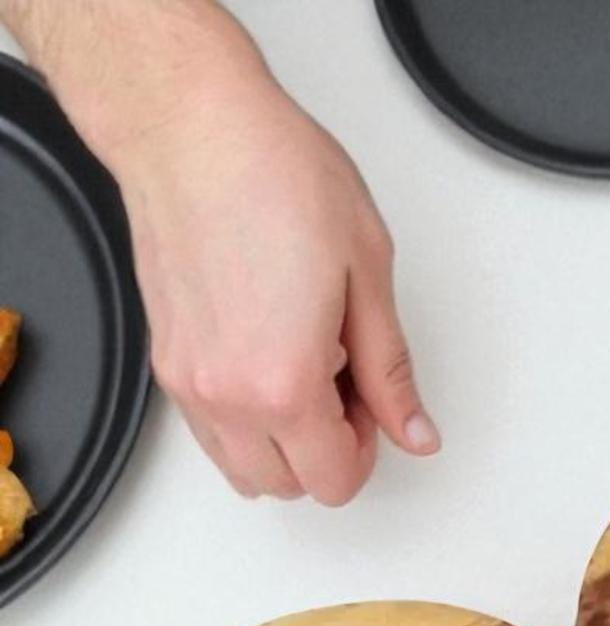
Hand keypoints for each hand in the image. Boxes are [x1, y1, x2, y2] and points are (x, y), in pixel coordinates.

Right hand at [109, 59, 437, 503]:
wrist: (189, 127)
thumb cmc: (275, 179)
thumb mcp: (368, 278)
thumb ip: (392, 373)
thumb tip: (415, 432)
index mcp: (284, 385)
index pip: (335, 481)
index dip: (366, 451)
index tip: (372, 404)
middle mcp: (227, 397)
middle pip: (286, 486)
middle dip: (326, 453)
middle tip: (345, 386)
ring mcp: (187, 382)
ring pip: (243, 469)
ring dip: (282, 445)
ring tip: (304, 370)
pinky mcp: (164, 361)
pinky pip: (210, 433)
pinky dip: (246, 423)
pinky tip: (266, 359)